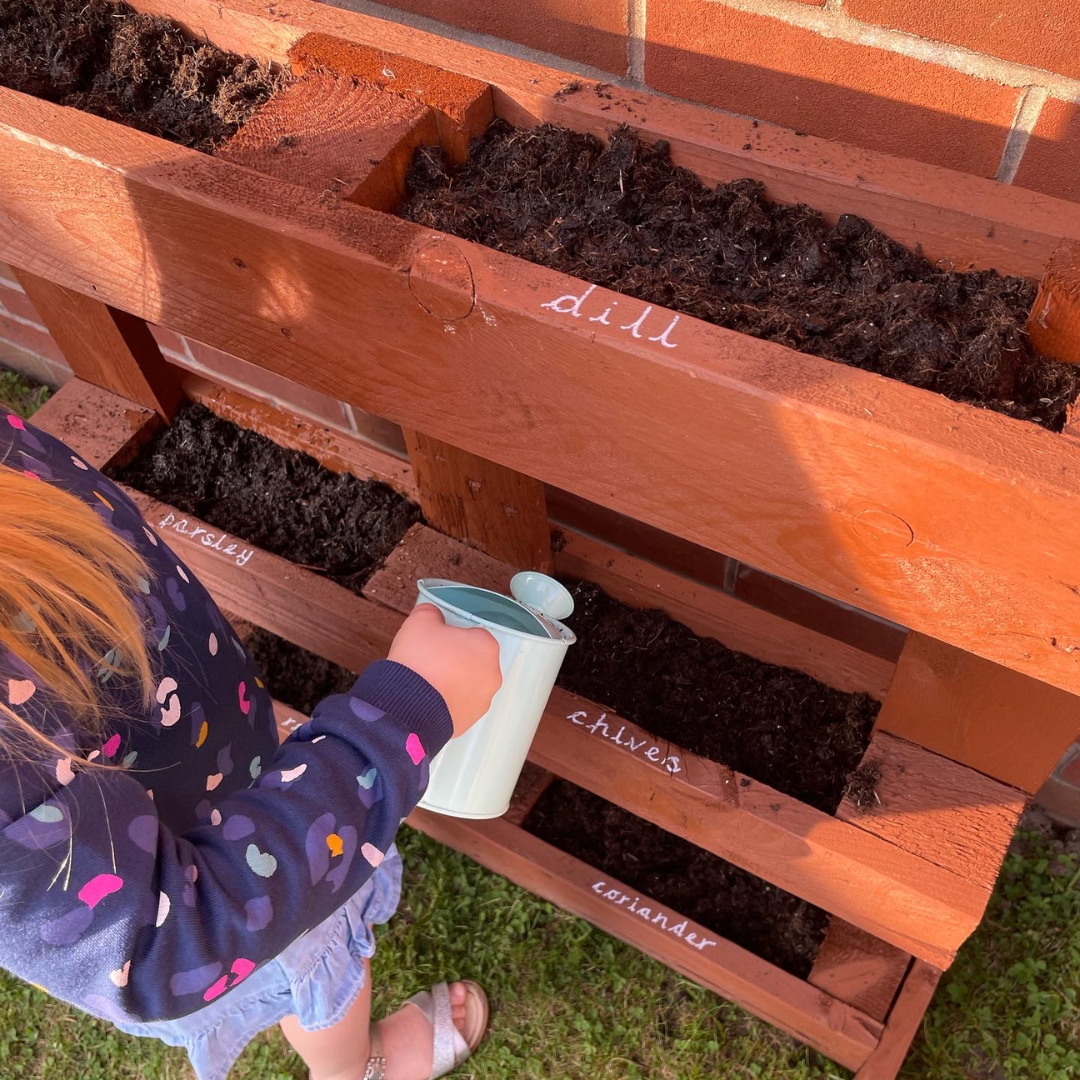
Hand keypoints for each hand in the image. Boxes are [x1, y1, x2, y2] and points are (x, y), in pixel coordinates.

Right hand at [388, 604, 501, 736]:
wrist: (407, 707)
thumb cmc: (420, 660)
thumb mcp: (419, 622)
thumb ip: (430, 612)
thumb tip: (433, 615)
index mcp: (487, 646)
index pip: (473, 635)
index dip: (452, 636)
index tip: (435, 641)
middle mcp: (492, 675)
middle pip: (473, 661)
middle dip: (455, 660)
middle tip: (430, 661)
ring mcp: (482, 701)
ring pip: (467, 685)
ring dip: (452, 682)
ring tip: (426, 683)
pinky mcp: (469, 722)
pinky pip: (458, 705)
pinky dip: (446, 702)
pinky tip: (427, 700)